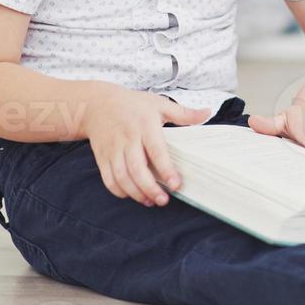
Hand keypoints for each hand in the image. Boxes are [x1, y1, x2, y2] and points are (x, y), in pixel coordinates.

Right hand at [83, 86, 211, 205]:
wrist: (97, 104)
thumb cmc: (132, 104)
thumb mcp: (159, 103)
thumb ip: (183, 113)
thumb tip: (207, 112)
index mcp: (145, 125)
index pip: (156, 151)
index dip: (166, 169)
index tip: (176, 184)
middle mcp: (127, 139)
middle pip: (136, 168)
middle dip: (150, 188)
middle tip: (163, 200)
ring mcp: (113, 149)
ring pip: (121, 176)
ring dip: (136, 192)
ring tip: (150, 201)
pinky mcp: (102, 157)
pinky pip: (108, 178)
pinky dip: (119, 190)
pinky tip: (132, 195)